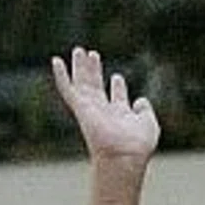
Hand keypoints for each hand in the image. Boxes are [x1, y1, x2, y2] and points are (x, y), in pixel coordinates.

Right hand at [51, 47, 158, 165]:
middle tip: (93, 54)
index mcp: (120, 116)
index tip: (117, 77)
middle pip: (96, 87)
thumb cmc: (138, 144)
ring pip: (82, 84)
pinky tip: (56, 61)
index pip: (116, 98)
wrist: (124, 154)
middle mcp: (103, 112)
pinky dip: (61, 75)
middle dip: (95, 71)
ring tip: (79, 50)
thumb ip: (145, 111)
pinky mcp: (80, 108)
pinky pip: (67, 89)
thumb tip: (141, 101)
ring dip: (80, 67)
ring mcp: (90, 110)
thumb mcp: (148, 123)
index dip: (117, 88)